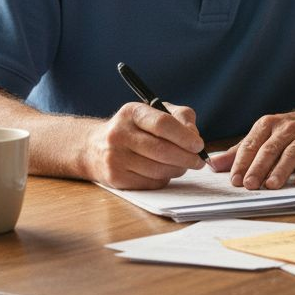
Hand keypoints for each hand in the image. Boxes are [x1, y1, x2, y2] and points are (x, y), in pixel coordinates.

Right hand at [86, 101, 206, 188]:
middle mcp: (119, 134)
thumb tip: (195, 137)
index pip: (162, 124)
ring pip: (158, 169)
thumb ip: (180, 118)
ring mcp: (115, 157)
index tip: (199, 145)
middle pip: (162, 150)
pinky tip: (164, 171)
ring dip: (178, 170)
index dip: (185, 136)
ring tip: (183, 165)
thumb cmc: (135, 128)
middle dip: (187, 158)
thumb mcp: (155, 112)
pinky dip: (164, 178)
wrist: (95, 147)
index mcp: (132, 112)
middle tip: (198, 161)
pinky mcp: (116, 178)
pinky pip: (151, 182)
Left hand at [208, 104, 294, 189]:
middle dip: (258, 167)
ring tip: (271, 185)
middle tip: (249, 184)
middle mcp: (285, 129)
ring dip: (281, 170)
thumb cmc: (289, 130)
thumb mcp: (264, 134)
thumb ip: (240, 151)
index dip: (242, 162)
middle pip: (269, 149)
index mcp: (267, 125)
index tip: (234, 179)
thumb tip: (214, 165)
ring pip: (292, 153)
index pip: (251, 144)